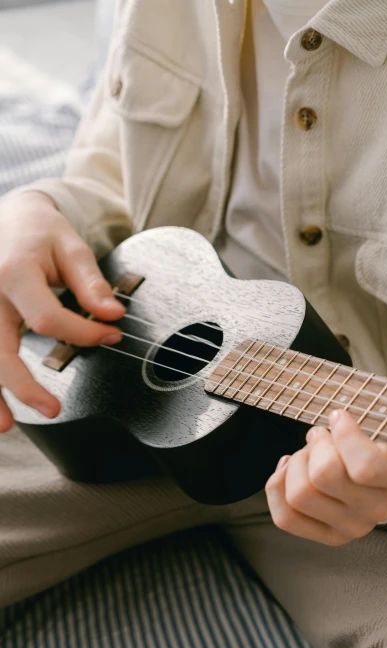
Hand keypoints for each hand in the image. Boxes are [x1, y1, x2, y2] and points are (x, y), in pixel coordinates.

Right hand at [0, 192, 124, 431]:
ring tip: (5, 427)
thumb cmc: (38, 233)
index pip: (48, 319)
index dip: (83, 334)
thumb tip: (112, 315)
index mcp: (13, 272)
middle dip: (23, 385)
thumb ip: (90, 284)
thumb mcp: (70, 247)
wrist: (7, 217)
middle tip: (53, 410)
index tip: (110, 337)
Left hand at [266, 365, 386, 545]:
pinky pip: (285, 517)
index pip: (366, 467)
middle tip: (323, 432)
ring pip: (300, 494)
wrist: (372, 450)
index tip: (341, 414)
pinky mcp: (325, 534)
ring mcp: (353, 527)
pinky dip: (278, 485)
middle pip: (325, 477)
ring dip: (297, 462)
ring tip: (311, 450)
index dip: (344, 435)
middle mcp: (381, 510)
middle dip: (316, 443)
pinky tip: (292, 467)